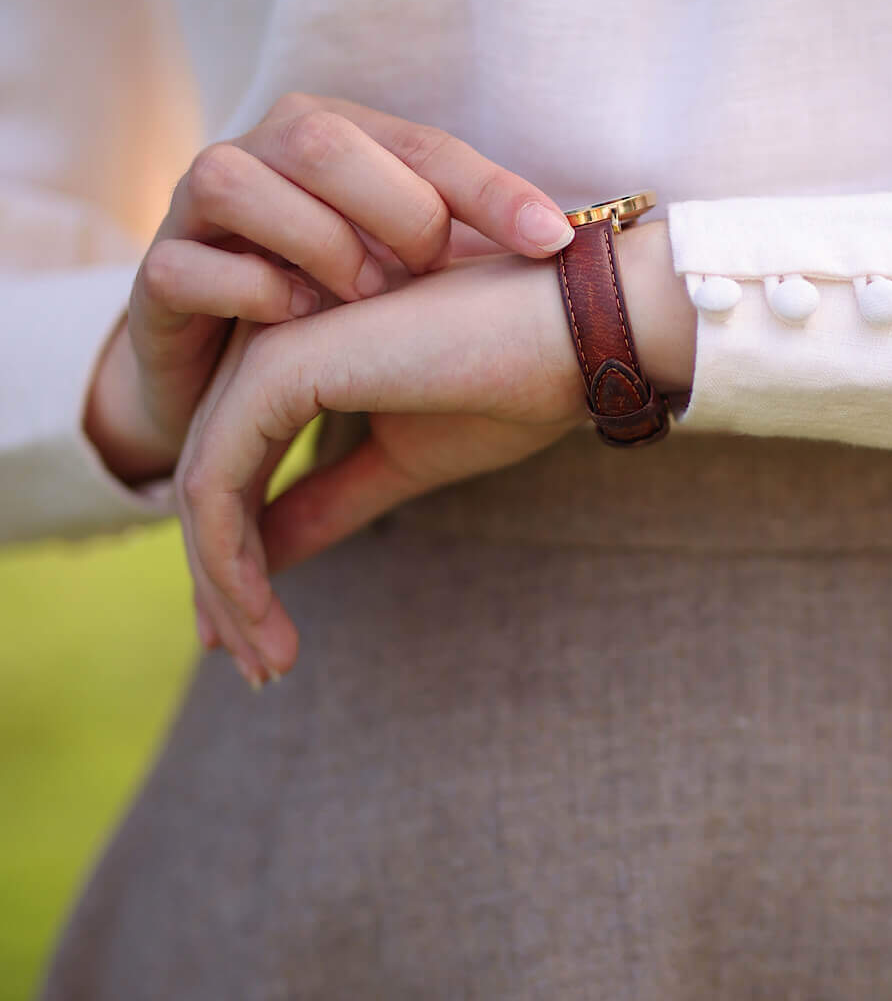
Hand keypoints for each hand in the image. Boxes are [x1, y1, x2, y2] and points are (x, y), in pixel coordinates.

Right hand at [84, 93, 574, 485]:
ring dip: (314, 243)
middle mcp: (261, 152)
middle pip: (319, 135)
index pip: (422, 145)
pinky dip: (249, 291)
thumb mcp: (409, 272)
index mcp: (335, 136)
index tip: (557, 242)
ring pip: (237, 179)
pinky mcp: (156, 277)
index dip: (490, 189)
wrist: (224, 374)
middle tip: (428, 274)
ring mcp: (197, 210)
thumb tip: (579, 244)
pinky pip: (187, 266)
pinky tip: (297, 320)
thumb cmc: (335, 307)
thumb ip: (469, 247)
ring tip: (362, 299)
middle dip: (390, 207)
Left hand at [176, 220, 695, 684]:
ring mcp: (264, 347)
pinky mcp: (274, 368)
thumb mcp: (402, 462)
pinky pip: (218, 483)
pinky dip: (229, 562)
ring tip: (267, 663)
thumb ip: (328, 501)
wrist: (580, 332)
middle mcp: (266, 340)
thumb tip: (265, 561)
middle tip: (259, 669)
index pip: (237, 466)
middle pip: (209, 480)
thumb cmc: (514, 383)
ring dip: (226, 588)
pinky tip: (257, 617)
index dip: (237, 559)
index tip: (260, 641)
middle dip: (223, 585)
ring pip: (202, 488)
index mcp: (297, 352)